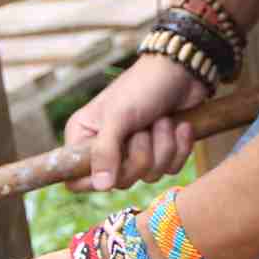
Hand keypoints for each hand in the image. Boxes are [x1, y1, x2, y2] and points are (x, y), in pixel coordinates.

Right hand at [64, 54, 208, 191]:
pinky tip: (179, 126)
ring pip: (149, 176)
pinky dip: (179, 146)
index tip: (114, 167)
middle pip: (120, 181)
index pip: (76, 179)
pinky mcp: (160, 151)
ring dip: (163, 146)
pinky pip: (170, 169)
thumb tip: (101, 186)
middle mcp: (106, 147)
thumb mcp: (118, 117)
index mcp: (84, 137)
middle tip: (143, 128)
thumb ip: (105, 152)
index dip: (94, 181)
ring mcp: (134, 151)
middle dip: (140, 154)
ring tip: (162, 120)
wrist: (182, 71)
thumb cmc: (142, 86)